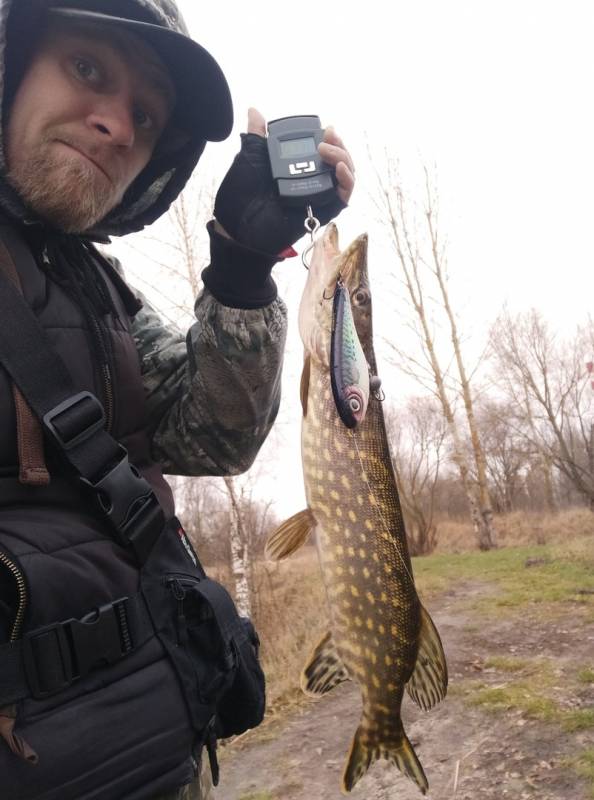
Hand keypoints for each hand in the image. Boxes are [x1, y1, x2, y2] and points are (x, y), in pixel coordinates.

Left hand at [213, 108, 354, 255]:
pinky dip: (347, 181)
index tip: (325, 127)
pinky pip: (343, 197)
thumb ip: (256, 135)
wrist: (238, 226)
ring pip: (344, 176)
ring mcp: (317, 196)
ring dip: (344, 158)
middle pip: (337, 160)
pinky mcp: (322, 211)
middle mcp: (309, 180)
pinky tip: (339, 167)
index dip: (328, 137)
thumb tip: (254, 111)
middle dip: (338, 144)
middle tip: (329, 134)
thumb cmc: (241, 196)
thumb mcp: (250, 158)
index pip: (322, 149)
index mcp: (295, 168)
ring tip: (328, 149)